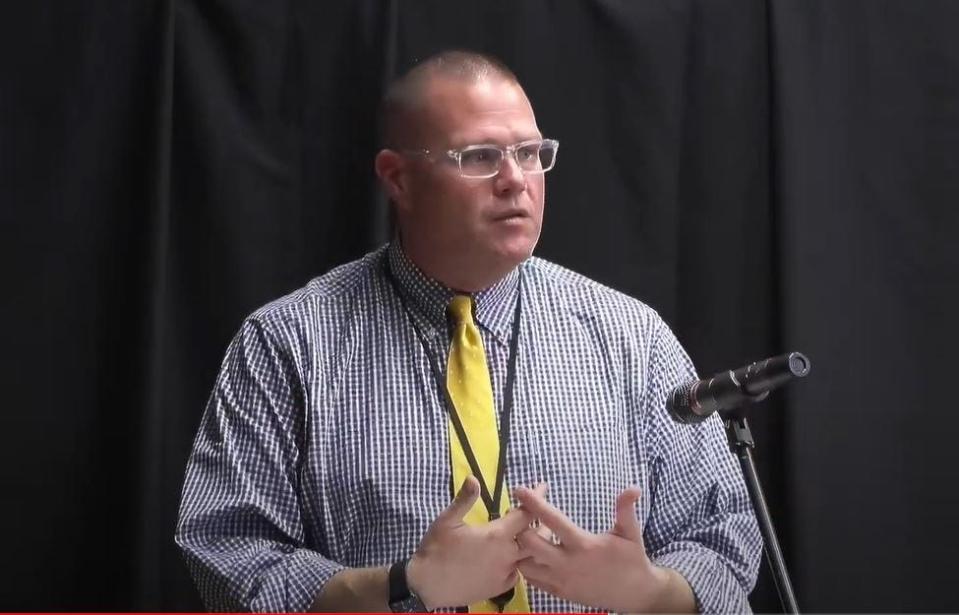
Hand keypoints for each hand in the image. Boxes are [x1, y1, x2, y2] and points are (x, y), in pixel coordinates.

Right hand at [406, 477, 544, 609]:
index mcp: (497, 535)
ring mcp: (505, 574)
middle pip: (536, 537)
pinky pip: (518, 573)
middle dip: (541, 522)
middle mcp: (507, 555)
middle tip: (541, 512)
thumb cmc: (436, 550)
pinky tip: (515, 556)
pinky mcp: (500, 588)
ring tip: (531, 533)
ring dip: (533, 543)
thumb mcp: (447, 521)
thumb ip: (464, 499)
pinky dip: (520, 562)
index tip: (543, 487)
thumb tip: (474, 478)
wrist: (426, 586)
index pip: (525, 514)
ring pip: (530, 557)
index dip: (536, 499)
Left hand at [514, 486, 685, 612]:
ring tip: (525, 533)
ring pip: (526, 564)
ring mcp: (561, 580)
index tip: (520, 489)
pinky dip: (527, 565)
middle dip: (521, 526)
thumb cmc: (632, 560)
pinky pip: (532, 580)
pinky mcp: (559, 592)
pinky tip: (532, 553)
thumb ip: (625, 510)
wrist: (635, 594)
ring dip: (521, 548)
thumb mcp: (630, 533)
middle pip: (530, 543)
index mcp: (583, 545)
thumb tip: (633, 487)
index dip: (534, 503)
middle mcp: (567, 564)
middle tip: (520, 513)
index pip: (553, 520)